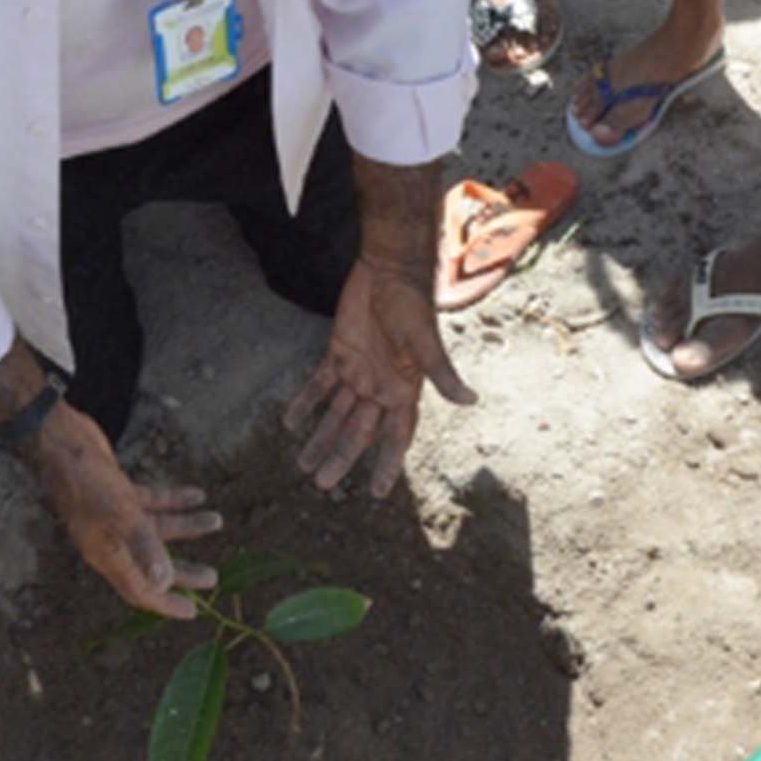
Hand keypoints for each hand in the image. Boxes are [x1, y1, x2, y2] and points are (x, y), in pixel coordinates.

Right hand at [32, 402, 218, 619]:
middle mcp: (111, 541)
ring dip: (187, 527)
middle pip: (152, 564)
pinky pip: (152, 502)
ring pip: (157, 530)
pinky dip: (174, 500)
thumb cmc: (88, 483)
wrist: (62, 443)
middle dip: (183, 572)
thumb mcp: (121, 516)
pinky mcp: (119, 493)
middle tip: (212, 577)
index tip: (192, 612)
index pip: (139, 590)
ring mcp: (115, 516)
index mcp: (107, 555)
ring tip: (216, 520)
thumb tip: (163, 584)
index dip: (165, 603)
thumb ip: (144, 548)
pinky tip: (197, 495)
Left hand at [285, 257, 475, 495]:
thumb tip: (470, 401)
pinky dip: (306, 402)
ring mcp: (359, 371)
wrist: (389, 268)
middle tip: (321, 483)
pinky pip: (319, 384)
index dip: (388, 464)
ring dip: (321, 437)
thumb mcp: (425, 341)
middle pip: (360, 431)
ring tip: (303, 464)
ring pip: (337, 413)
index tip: (378, 493)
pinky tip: (290, 422)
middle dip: (341, 456)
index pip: (396, 436)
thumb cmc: (413, 303)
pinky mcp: (338, 354)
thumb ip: (442, 373)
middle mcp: (381, 386)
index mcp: (404, 389)